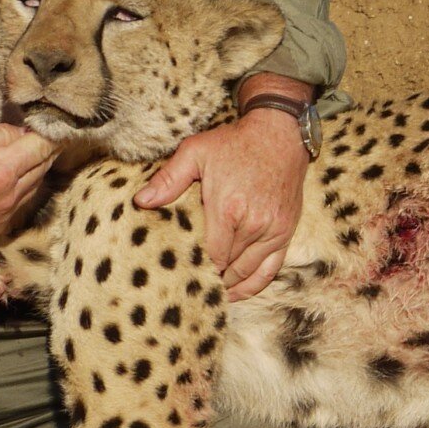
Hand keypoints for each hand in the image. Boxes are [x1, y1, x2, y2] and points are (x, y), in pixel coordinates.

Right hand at [0, 120, 56, 240]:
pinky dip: (21, 190)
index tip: (53, 124)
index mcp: (0, 171)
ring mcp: (3, 217)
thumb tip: (28, 133)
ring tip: (14, 156)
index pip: (44, 148)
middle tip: (33, 135)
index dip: (50, 134)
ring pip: (36, 187)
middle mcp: (8, 198)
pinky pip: (22, 205)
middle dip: (41, 150)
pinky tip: (5, 179)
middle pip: (44, 168)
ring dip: (31, 171)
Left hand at [134, 110, 307, 299]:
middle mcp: (253, 224)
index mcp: (228, 209)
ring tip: (211, 292)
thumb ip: (168, 179)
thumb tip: (141, 201)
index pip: (210, 254)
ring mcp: (273, 230)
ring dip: (230, 283)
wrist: (280, 134)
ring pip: (248, 271)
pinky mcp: (286, 231)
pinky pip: (271, 269)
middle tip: (191, 285)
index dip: (196, 266)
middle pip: (228, 266)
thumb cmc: (235, 143)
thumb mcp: (196, 152)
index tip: (181, 271)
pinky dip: (254, 284)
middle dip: (211, 276)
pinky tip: (238, 290)